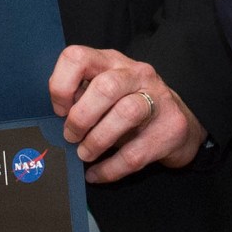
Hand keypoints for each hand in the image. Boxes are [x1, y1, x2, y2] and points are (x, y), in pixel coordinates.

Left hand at [49, 45, 202, 181]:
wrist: (179, 125)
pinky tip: (96, 174)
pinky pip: (134, 153)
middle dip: (81, 117)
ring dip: (97, 140)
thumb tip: (52, 119)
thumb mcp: (105, 94)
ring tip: (84, 154)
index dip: (61, 85)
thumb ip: (81, 97)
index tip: (59, 110)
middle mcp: (136, 74)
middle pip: (105, 86)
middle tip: (71, 136)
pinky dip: (109, 168)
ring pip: (125, 113)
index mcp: (111, 61)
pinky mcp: (170, 129)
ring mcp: (158, 99)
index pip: (78, 57)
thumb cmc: (131, 107)